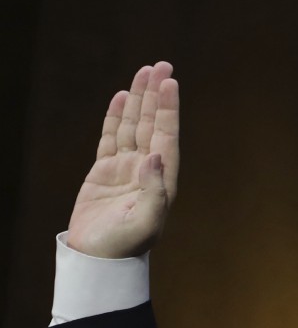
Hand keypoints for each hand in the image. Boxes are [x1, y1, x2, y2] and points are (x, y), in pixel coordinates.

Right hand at [67, 62, 179, 257]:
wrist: (98, 261)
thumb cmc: (125, 247)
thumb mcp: (145, 223)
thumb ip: (154, 191)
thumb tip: (154, 157)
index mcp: (162, 180)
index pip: (167, 136)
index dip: (168, 109)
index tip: (170, 83)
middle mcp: (147, 170)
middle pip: (153, 124)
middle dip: (156, 95)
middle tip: (161, 65)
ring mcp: (126, 168)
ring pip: (133, 126)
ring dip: (138, 100)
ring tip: (143, 73)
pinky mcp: (104, 172)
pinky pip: (111, 138)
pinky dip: (116, 118)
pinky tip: (120, 98)